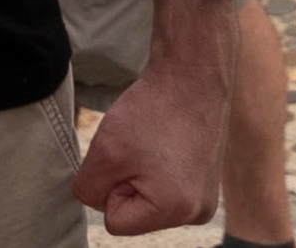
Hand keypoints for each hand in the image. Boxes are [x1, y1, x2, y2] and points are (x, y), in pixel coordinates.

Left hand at [73, 34, 229, 234]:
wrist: (193, 75)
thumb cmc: (152, 110)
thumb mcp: (105, 152)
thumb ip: (88, 189)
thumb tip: (98, 200)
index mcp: (176, 210)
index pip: (116, 221)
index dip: (111, 184)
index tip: (131, 153)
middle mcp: (197, 213)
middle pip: (134, 213)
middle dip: (128, 180)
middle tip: (144, 145)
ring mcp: (206, 199)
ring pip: (148, 199)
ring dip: (142, 173)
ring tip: (157, 142)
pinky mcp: (206, 183)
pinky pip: (165, 187)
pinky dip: (158, 167)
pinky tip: (169, 142)